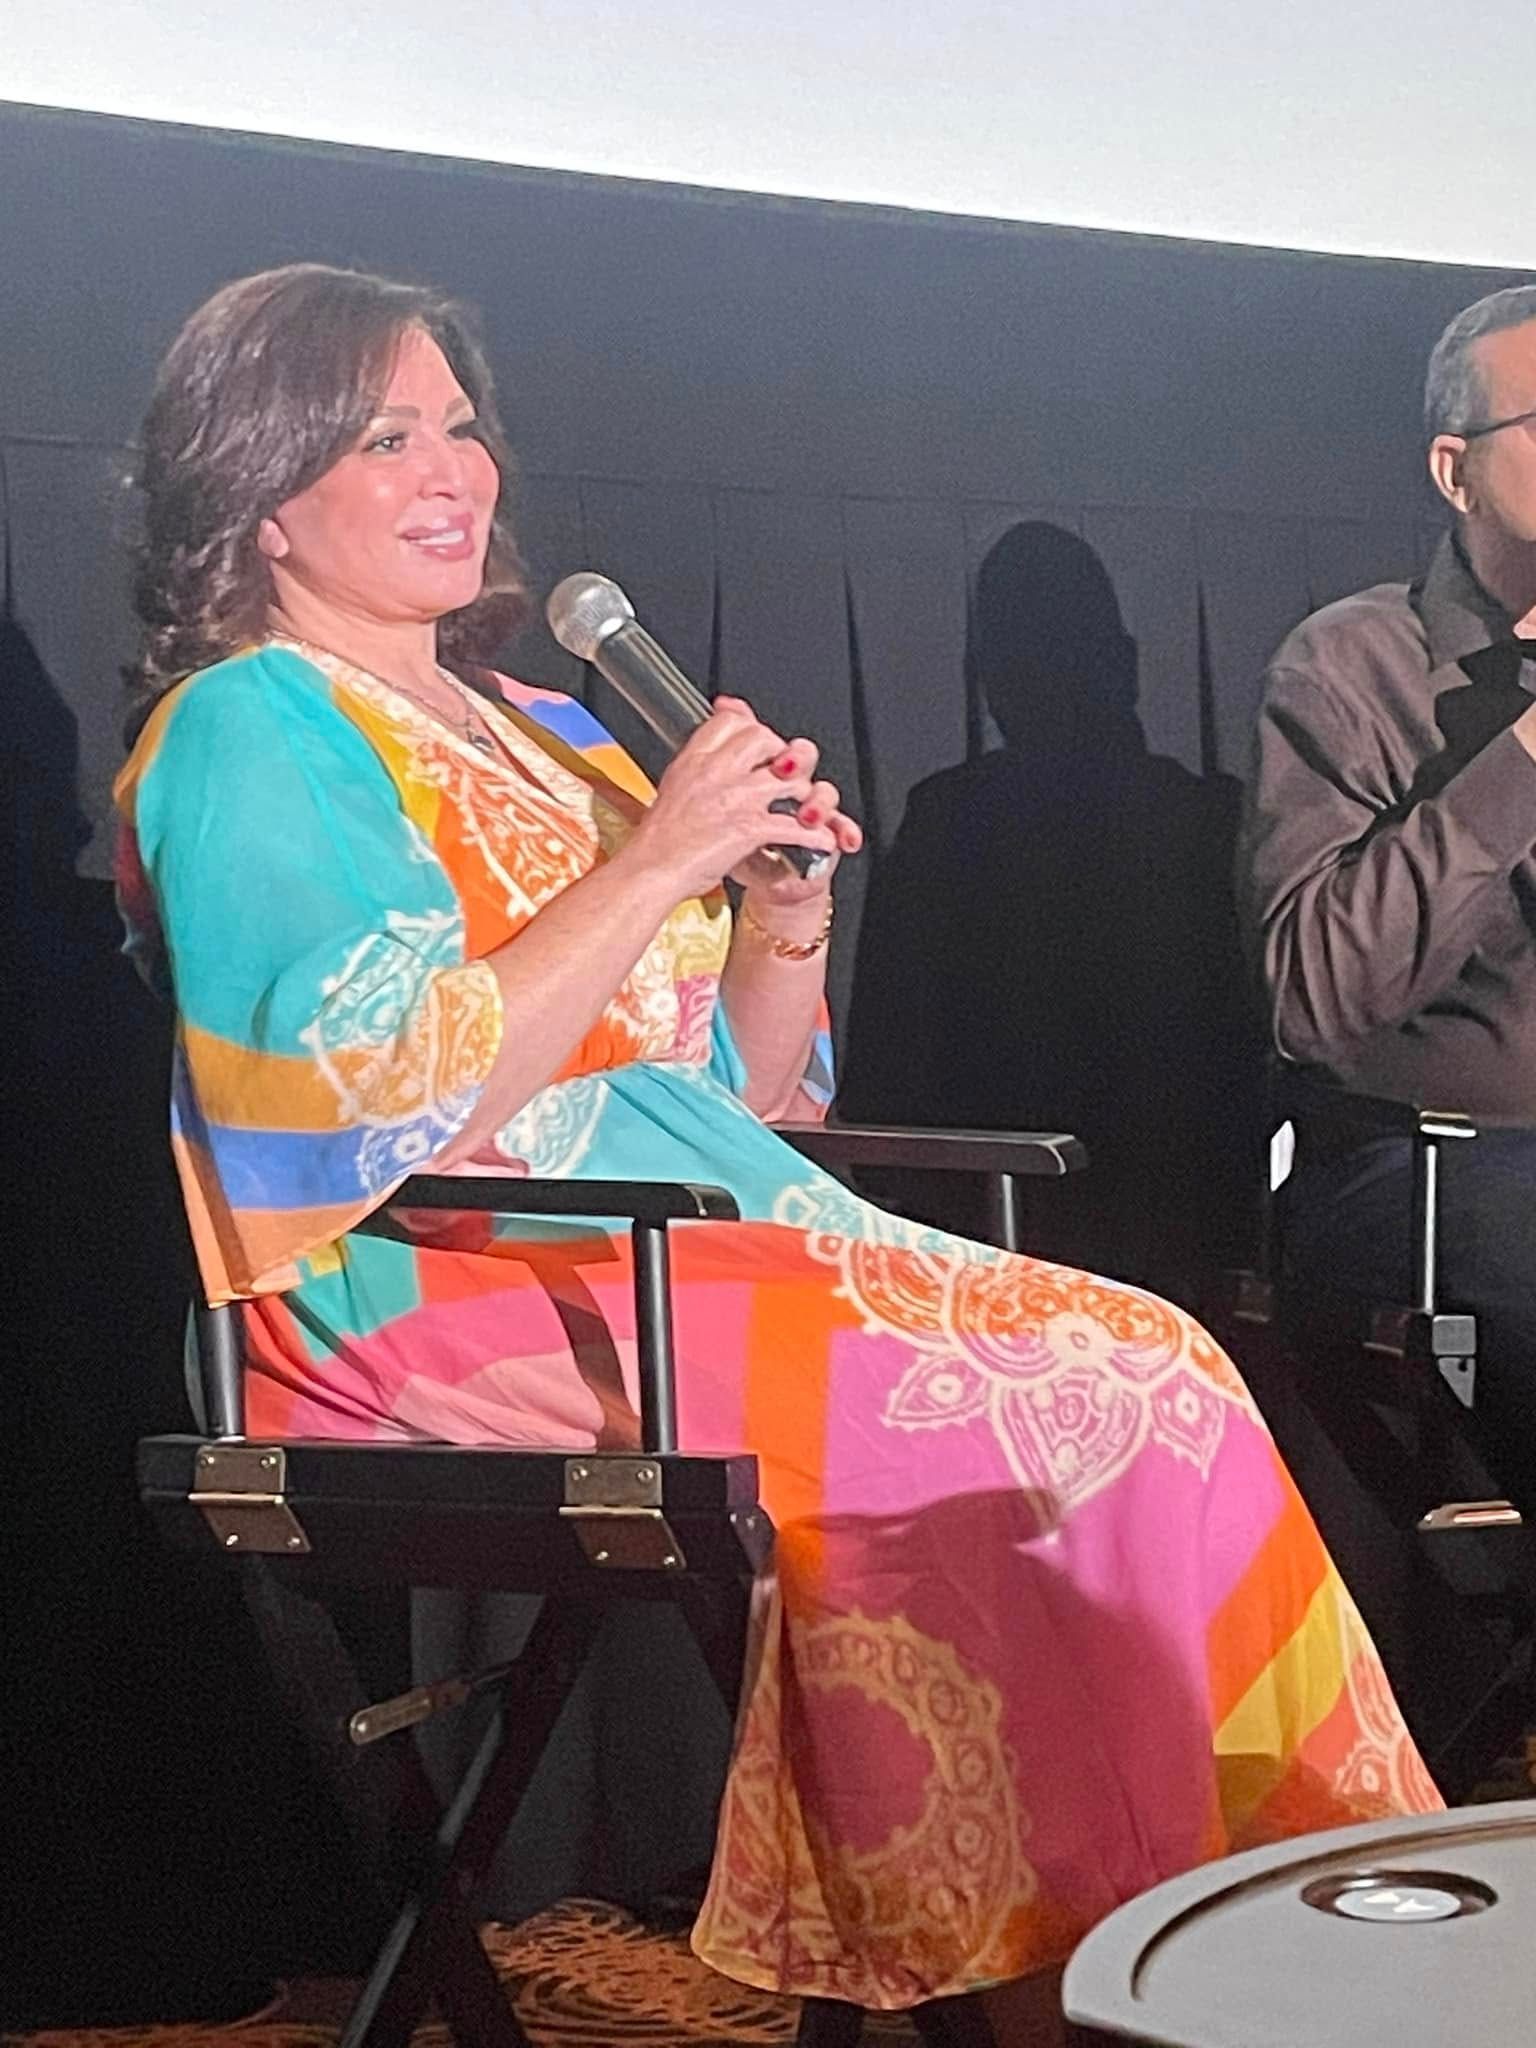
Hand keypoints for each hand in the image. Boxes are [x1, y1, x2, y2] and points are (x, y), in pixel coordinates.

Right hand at [629, 696, 860, 903]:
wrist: (650, 873)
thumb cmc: (658, 842)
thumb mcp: (674, 788)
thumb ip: (697, 767)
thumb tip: (709, 754)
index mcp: (694, 760)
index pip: (731, 721)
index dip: (752, 728)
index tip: (760, 745)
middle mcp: (715, 771)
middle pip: (766, 739)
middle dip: (783, 754)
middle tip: (788, 775)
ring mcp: (735, 798)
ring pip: (789, 778)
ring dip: (805, 796)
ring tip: (808, 810)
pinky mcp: (748, 828)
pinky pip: (795, 825)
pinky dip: (815, 836)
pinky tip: (820, 842)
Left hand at [730, 730, 862, 913]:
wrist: (752, 876)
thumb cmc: (734, 837)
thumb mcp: (719, 792)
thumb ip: (723, 746)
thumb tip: (724, 704)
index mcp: (764, 769)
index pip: (773, 740)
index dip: (771, 737)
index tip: (761, 737)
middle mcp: (790, 785)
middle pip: (804, 757)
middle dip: (798, 759)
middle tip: (784, 769)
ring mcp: (809, 809)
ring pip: (825, 790)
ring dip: (819, 799)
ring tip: (807, 814)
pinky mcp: (825, 837)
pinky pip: (842, 829)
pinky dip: (845, 831)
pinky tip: (842, 837)